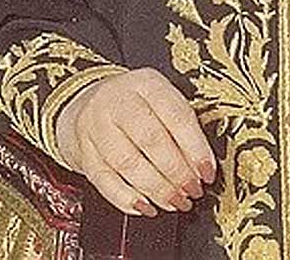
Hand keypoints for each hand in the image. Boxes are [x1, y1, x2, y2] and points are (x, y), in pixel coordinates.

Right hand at [55, 67, 215, 215]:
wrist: (90, 102)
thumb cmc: (136, 104)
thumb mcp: (161, 100)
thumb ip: (180, 126)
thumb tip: (203, 165)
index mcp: (147, 83)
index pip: (176, 115)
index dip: (195, 148)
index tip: (207, 172)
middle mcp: (119, 100)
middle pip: (151, 140)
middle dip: (176, 172)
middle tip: (191, 190)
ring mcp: (96, 125)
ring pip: (127, 162)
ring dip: (156, 189)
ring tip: (174, 201)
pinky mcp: (83, 150)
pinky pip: (104, 180)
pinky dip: (126, 198)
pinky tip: (145, 206)